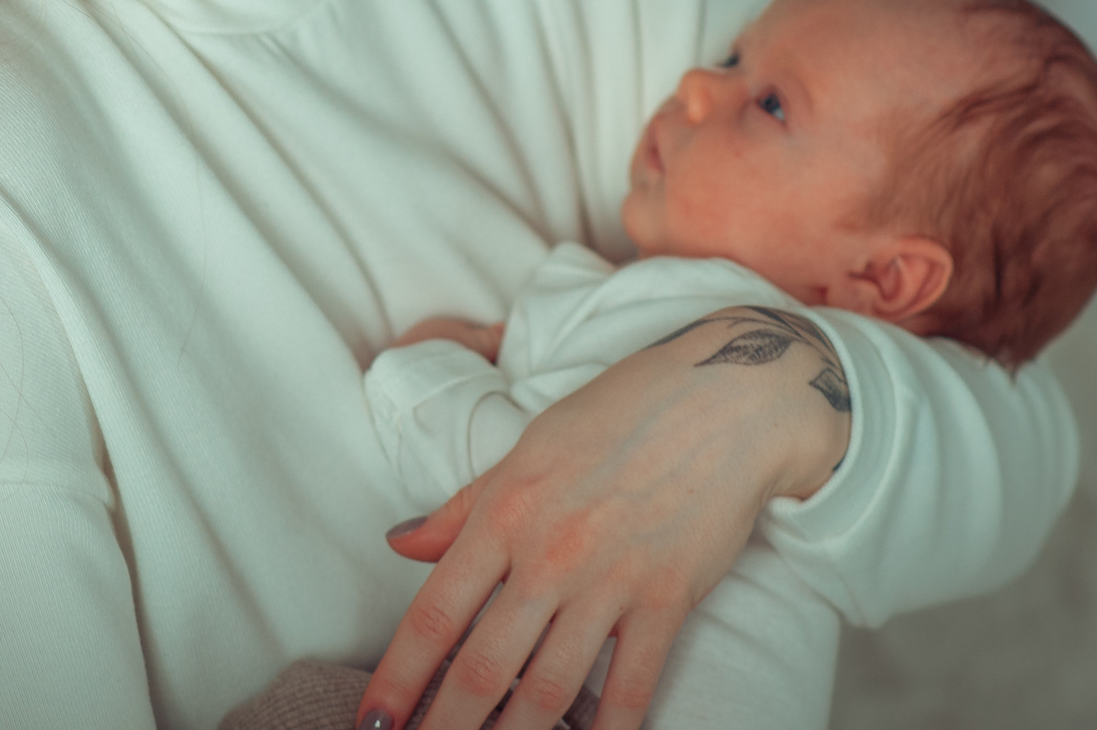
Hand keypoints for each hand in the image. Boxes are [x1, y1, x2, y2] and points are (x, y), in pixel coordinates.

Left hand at [354, 308, 851, 729]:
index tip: (372, 719)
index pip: (435, 614)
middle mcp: (549, 554)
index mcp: (505, 512)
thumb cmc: (619, 413)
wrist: (725, 399)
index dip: (398, 677)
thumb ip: (463, 507)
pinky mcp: (668, 600)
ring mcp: (611, 581)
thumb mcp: (527, 447)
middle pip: (482, 667)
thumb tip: (401, 542)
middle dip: (443, 726)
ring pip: (548, 690)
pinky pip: (631, 686)